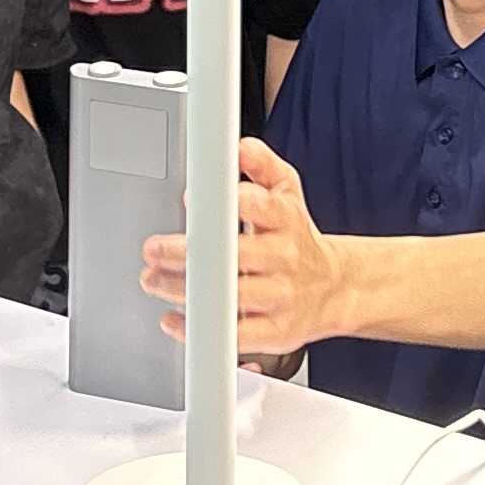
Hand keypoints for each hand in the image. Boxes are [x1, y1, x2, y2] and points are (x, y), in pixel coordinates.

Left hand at [141, 139, 348, 355]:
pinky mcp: (275, 331)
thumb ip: (262, 165)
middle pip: (236, 256)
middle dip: (189, 253)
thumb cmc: (297, 238)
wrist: (332, 288)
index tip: (193, 200)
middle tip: (154, 248)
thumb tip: (239, 148)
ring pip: (231, 297)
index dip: (228, 204)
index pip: (260, 207)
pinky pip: (236, 337)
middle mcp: (284, 258)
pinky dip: (199, 329)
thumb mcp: (287, 192)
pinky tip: (174, 318)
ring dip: (184, 290)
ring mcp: (280, 296)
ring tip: (152, 279)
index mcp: (286, 220)